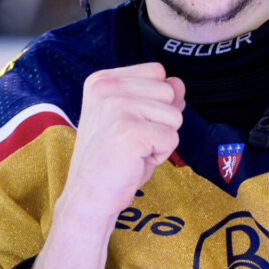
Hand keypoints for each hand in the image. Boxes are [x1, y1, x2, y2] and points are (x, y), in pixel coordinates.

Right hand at [60, 63, 185, 227]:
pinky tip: (135, 160)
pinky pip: (172, 138)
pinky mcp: (130, 131)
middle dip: (161, 121)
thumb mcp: (137, 119)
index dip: (155, 101)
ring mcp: (117, 107)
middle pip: (169, 91)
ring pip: (175, 114)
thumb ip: (158, 97)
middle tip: (132, 140)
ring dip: (161, 138)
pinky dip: (161, 155)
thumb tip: (178, 83)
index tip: (130, 123)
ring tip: (133, 150)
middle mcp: (106, 88)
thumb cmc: (114, 158)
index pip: (157, 72)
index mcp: (102, 80)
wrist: (89, 196)